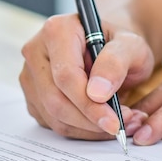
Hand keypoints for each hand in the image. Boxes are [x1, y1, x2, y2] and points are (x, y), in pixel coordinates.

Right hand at [19, 13, 153, 139]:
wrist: (109, 47)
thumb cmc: (119, 43)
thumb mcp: (131, 45)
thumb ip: (116, 62)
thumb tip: (98, 93)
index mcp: (57, 31)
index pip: (66, 76)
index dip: (89, 105)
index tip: (114, 122)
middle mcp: (36, 51)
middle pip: (55, 99)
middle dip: (89, 120)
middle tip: (118, 127)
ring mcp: (30, 76)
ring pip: (53, 116)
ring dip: (86, 128)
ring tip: (115, 123)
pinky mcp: (33, 96)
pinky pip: (52, 122)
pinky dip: (79, 130)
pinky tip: (99, 122)